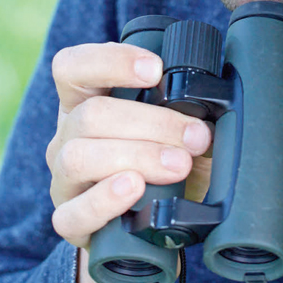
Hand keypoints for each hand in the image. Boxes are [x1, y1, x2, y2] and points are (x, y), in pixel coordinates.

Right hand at [45, 42, 211, 282]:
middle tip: (196, 136)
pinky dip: (104, 200)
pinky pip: (71, 214)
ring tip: (179, 166)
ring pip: (79, 157)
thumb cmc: (164, 158)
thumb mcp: (170, 123)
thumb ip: (185, 105)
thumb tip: (219, 97)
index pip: (74, 67)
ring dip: (138, 156)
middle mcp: (66, 135)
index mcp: (86, 99)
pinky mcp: (68, 221)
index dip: (110, 61)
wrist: (151, 222)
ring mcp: (63, 180)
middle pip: (90, 115)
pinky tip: (133, 189)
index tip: (156, 70)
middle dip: (152, 122)